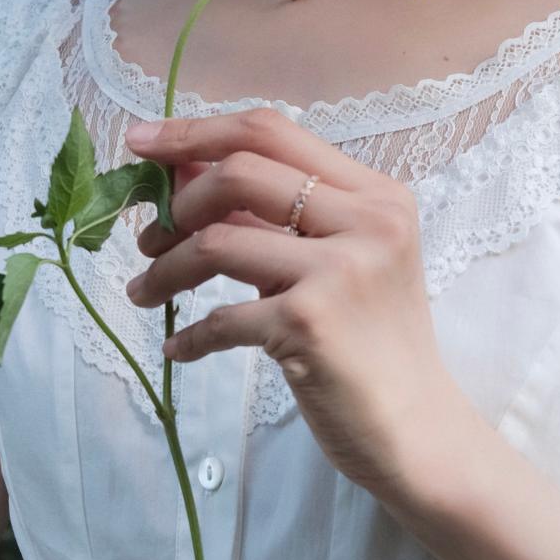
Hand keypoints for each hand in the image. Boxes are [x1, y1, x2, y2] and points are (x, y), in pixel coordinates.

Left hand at [124, 108, 459, 494]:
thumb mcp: (338, 261)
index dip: (196, 131)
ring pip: (217, 241)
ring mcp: (341, 271)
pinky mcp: (311, 324)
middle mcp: (368, 221)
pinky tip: (180, 348)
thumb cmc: (371, 342)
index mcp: (377, 194)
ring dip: (165, 268)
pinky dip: (189, 335)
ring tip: (145, 291)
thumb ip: (275, 216)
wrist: (417, 428)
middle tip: (150, 238)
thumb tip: (182, 174)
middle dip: (177, 202)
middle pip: (239, 171)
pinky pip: (220, 317)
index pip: (272, 131)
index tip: (141, 142)